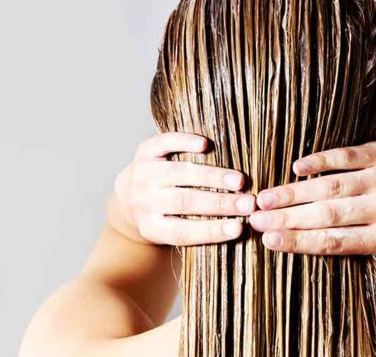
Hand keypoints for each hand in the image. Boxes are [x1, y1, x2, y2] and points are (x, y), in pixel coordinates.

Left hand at [110, 132, 255, 245]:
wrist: (127, 199)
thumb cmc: (163, 218)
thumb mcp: (171, 231)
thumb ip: (198, 230)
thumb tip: (238, 229)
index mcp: (151, 227)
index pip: (183, 232)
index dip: (212, 231)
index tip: (239, 228)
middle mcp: (144, 201)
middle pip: (185, 202)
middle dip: (220, 203)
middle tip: (248, 204)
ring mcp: (143, 175)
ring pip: (180, 174)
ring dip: (212, 177)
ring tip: (239, 180)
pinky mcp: (145, 151)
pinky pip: (164, 144)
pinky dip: (184, 142)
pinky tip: (205, 144)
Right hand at [249, 141, 375, 254]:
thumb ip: (345, 239)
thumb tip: (291, 240)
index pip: (333, 243)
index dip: (298, 242)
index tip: (268, 241)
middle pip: (327, 215)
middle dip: (286, 218)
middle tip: (254, 219)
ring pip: (330, 187)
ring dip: (294, 193)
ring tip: (264, 198)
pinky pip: (345, 157)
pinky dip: (318, 162)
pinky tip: (296, 168)